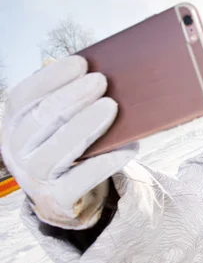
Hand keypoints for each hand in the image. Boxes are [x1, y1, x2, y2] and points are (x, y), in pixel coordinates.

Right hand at [0, 55, 137, 228]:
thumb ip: (68, 98)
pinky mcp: (57, 199)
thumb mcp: (58, 123)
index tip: (81, 62)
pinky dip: (106, 162)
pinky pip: (82, 179)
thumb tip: (98, 68)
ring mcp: (34, 178)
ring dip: (86, 125)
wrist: (63, 197)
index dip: (50, 78)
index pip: (23, 97)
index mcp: (12, 126)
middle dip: (73, 97)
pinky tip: (129, 147)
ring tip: (112, 106)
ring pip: (58, 149)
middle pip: (41, 119)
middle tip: (101, 80)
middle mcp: (16, 151)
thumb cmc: (65, 145)